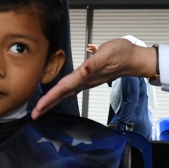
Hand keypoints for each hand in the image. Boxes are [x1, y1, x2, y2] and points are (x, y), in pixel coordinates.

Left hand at [32, 38, 155, 117]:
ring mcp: (87, 82)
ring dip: (53, 100)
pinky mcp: (89, 79)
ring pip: (66, 93)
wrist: (134, 59)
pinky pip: (71, 88)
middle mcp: (85, 81)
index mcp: (86, 75)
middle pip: (62, 94)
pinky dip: (61, 94)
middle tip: (34, 115)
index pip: (64, 88)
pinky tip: (57, 95)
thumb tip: (84, 70)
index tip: (38, 108)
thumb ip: (95, 63)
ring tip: (41, 108)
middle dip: (48, 105)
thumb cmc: (122, 53)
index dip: (50, 98)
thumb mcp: (108, 53)